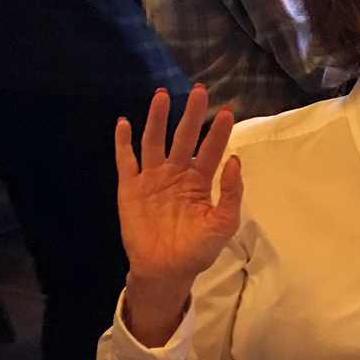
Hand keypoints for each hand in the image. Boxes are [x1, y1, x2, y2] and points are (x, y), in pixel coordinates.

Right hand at [115, 85, 241, 346]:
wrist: (166, 270)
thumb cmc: (198, 249)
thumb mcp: (224, 224)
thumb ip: (231, 194)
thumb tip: (236, 161)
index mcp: (200, 181)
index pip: (211, 149)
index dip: (218, 131)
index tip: (226, 110)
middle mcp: (177, 173)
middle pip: (184, 137)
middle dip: (191, 114)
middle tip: (199, 90)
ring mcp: (153, 178)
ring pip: (154, 141)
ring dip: (158, 119)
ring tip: (162, 95)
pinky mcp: (130, 188)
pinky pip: (126, 161)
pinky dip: (123, 142)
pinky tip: (124, 123)